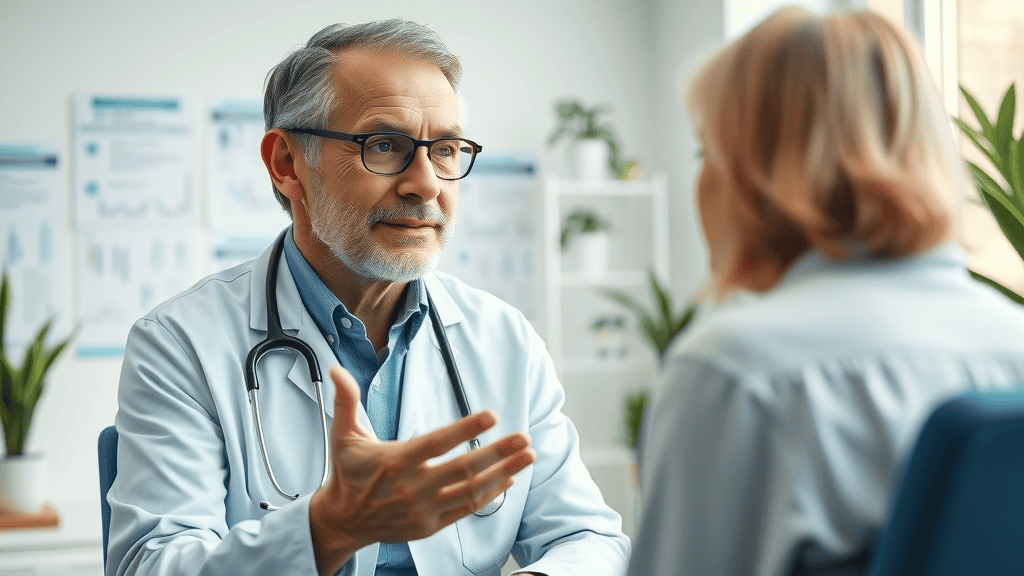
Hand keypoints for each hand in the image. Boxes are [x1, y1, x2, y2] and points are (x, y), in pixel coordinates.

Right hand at [309, 366, 535, 574]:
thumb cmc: (348, 473)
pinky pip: (466, 509)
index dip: (465, 428)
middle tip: (523, 437)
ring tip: (527, 456)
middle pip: (462, 469)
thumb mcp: (343, 434)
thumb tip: (338, 369)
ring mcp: (423, 509)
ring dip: (503, 473)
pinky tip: (507, 479)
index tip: (491, 414)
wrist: (342, 520)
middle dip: (498, 452)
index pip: (436, 443)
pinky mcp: (430, 526)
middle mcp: (411, 487)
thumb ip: (345, 400)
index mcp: (394, 461)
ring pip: (470, 491)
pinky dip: (490, 495)